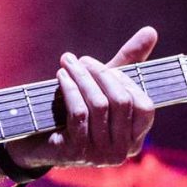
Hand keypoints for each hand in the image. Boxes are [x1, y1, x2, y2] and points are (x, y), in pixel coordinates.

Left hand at [5, 26, 157, 172]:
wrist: (34, 142)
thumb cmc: (75, 111)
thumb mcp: (102, 88)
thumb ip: (129, 63)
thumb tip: (151, 31)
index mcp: (134, 140)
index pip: (145, 107)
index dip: (127, 82)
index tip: (107, 66)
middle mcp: (122, 152)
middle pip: (122, 102)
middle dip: (101, 74)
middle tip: (82, 60)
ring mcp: (100, 155)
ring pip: (99, 105)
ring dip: (82, 78)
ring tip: (68, 62)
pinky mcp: (76, 152)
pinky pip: (79, 112)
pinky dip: (70, 89)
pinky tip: (61, 76)